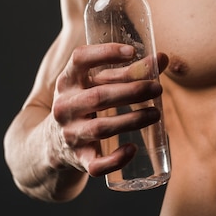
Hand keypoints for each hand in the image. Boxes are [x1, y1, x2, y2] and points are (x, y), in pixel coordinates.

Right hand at [51, 43, 168, 176]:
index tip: (132, 51)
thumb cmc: (86, 104)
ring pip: (101, 128)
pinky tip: (132, 149)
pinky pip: (97, 164)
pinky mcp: (79, 159)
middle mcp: (65, 107)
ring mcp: (70, 134)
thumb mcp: (97, 85)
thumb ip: (128, 72)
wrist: (53, 143)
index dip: (105, 53)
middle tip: (158, 88)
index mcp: (68, 81)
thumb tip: (162, 59)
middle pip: (99, 97)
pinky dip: (116, 159)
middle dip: (132, 91)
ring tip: (156, 113)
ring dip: (132, 120)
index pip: (79, 59)